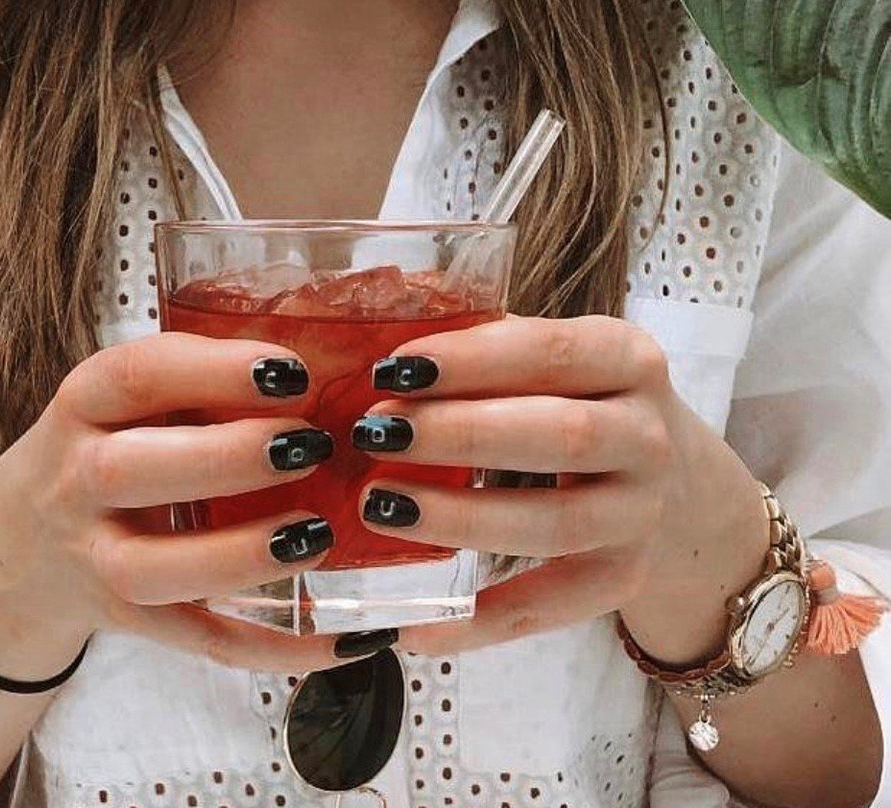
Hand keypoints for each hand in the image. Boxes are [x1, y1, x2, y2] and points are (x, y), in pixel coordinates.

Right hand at [0, 332, 363, 676]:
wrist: (20, 544)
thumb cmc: (104, 449)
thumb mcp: (127, 402)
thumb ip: (201, 382)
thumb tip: (334, 361)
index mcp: (84, 408)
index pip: (134, 377)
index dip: (213, 370)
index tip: (292, 371)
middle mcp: (77, 482)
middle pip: (130, 472)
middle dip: (227, 458)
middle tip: (311, 445)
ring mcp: (98, 560)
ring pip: (155, 570)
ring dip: (240, 556)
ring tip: (318, 534)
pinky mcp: (135, 621)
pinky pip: (205, 643)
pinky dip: (279, 648)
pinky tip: (347, 640)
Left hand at [355, 315, 770, 661]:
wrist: (676, 486)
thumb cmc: (583, 406)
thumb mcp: (558, 363)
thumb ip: (487, 351)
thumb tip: (379, 359)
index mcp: (627, 359)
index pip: (551, 351)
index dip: (472, 361)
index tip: (395, 368)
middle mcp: (646, 436)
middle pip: (558, 435)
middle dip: (460, 434)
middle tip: (377, 433)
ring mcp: (640, 514)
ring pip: (554, 523)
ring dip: (461, 518)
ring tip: (380, 507)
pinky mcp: (621, 578)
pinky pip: (548, 608)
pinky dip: (480, 622)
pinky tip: (414, 625)